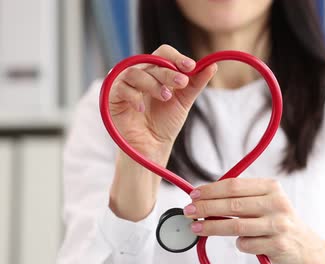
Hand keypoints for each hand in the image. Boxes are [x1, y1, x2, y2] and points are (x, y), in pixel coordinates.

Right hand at [108, 44, 217, 161]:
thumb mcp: (184, 101)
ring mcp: (124, 84)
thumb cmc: (165, 124)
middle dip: (169, 72)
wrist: (151, 148)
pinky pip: (120, 87)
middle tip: (182, 83)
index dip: (177, 58)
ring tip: (166, 97)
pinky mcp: (112, 97)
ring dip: (153, 83)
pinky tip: (142, 108)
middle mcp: (139, 74)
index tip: (192, 67)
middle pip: (152, 61)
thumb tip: (213, 65)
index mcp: (156, 71)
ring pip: (135, 72)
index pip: (163, 53)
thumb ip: (196, 83)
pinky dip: (133, 96)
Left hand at [183, 178, 324, 263]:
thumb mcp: (265, 201)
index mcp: (271, 187)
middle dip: (206, 208)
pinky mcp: (277, 245)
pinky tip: (240, 243)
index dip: (210, 190)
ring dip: (211, 227)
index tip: (194, 195)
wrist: (304, 246)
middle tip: (188, 211)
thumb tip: (204, 197)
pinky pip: (246, 245)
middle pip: (232, 204)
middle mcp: (277, 203)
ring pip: (236, 226)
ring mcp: (278, 225)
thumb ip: (240, 197)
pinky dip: (239, 244)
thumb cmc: (277, 220)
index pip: (234, 185)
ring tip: (196, 228)